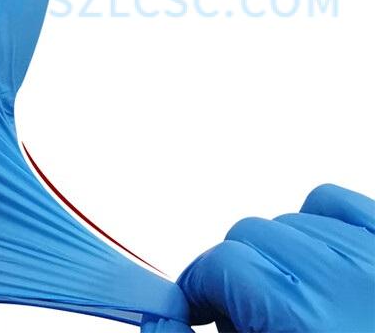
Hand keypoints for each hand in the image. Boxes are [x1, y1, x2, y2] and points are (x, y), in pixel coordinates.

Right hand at [178, 184, 374, 331]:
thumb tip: (166, 316)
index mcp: (304, 317)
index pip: (221, 264)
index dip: (202, 284)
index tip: (202, 305)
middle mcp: (341, 279)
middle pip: (251, 234)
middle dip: (239, 270)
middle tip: (252, 316)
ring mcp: (370, 255)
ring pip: (288, 219)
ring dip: (277, 253)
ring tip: (290, 298)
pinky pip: (337, 203)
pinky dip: (319, 222)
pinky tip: (317, 261)